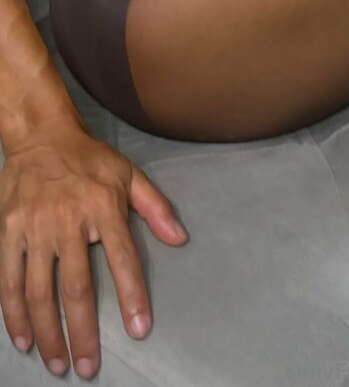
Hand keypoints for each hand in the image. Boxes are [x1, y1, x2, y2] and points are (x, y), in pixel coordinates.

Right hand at [0, 121, 188, 378]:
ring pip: (39, 292)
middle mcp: (69, 220)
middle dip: (82, 332)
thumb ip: (155, 208)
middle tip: (87, 367)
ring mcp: (35, 228)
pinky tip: (23, 340)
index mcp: (104, 206)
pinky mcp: (9, 231)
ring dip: (47, 333)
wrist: (41, 135)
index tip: (138, 329)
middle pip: (76, 287)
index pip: (123, 258)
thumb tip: (180, 239)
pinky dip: (14, 314)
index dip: (132, 295)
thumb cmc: (89, 159)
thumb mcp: (128, 174)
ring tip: (58, 363)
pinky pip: (9, 280)